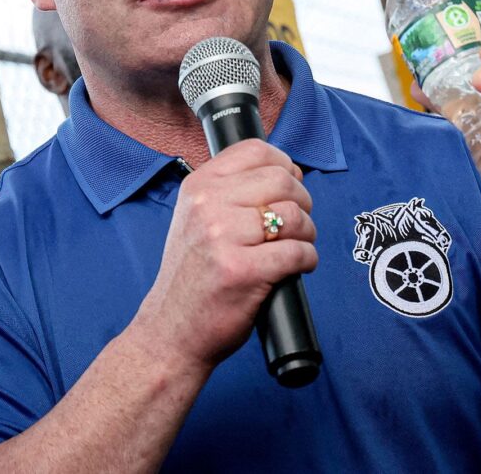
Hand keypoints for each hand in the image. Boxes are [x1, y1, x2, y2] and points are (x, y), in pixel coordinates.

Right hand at [131, 140, 316, 374]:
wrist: (173, 328)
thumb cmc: (192, 275)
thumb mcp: (195, 218)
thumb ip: (230, 191)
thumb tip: (287, 172)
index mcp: (197, 187)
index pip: (255, 151)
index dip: (284, 165)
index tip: (289, 185)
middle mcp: (207, 206)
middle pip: (282, 180)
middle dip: (302, 202)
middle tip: (297, 223)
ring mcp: (223, 238)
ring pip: (294, 216)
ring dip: (307, 233)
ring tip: (297, 246)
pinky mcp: (243, 271)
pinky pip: (297, 252)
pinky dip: (307, 260)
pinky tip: (297, 267)